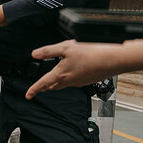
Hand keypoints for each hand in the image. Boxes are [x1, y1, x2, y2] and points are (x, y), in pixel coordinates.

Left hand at [25, 39, 142, 99]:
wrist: (114, 59)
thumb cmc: (92, 52)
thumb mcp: (66, 47)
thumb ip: (48, 51)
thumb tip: (35, 54)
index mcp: (60, 74)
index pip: (42, 84)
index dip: (33, 89)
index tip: (28, 95)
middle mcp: (69, 81)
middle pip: (53, 86)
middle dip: (45, 86)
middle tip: (39, 87)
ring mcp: (80, 82)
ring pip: (64, 84)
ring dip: (57, 83)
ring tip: (52, 81)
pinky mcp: (89, 80)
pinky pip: (75, 81)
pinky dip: (70, 78)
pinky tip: (73, 72)